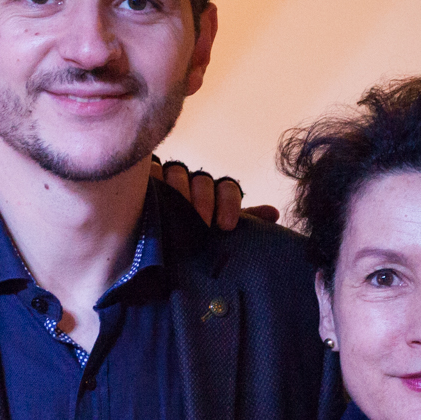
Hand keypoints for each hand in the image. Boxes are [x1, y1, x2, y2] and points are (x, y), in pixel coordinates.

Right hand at [152, 158, 280, 229]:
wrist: (156, 249)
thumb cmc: (192, 241)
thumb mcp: (217, 233)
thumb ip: (244, 222)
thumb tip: (274, 213)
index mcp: (215, 195)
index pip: (228, 189)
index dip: (229, 203)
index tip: (226, 226)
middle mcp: (193, 182)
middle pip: (203, 180)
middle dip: (204, 201)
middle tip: (203, 224)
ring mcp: (168, 178)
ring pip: (178, 173)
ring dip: (180, 190)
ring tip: (178, 211)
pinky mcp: (146, 180)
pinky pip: (153, 170)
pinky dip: (155, 178)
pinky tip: (155, 192)